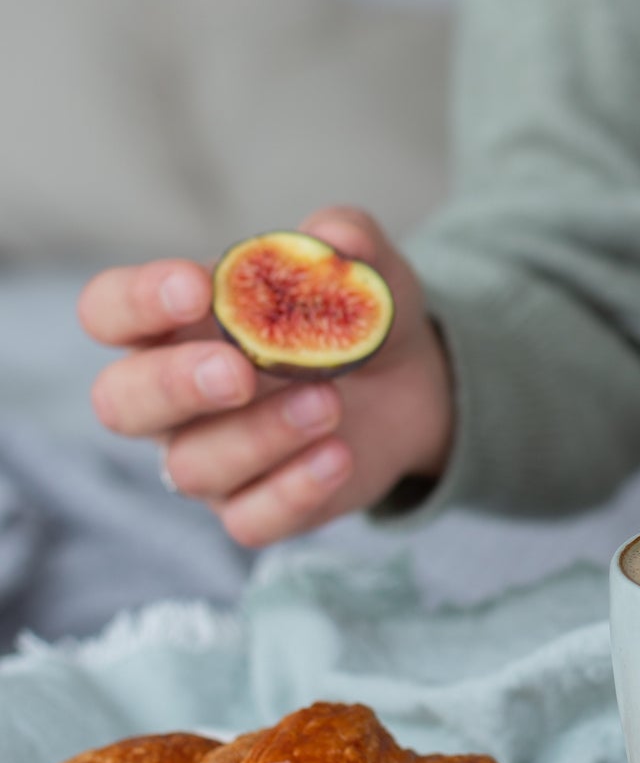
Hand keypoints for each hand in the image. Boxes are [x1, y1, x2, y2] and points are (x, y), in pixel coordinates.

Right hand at [78, 207, 453, 546]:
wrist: (407, 386)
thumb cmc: (353, 317)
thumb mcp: (363, 270)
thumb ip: (347, 241)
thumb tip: (336, 241)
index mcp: (170, 326)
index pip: (108, 312)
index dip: (136, 302)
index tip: (195, 288)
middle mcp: (172, 401)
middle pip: (122, 403)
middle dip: (176, 386)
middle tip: (239, 371)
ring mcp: (209, 461)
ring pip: (195, 466)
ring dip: (262, 435)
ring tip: (329, 402)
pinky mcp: (255, 510)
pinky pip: (250, 522)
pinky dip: (293, 491)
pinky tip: (339, 456)